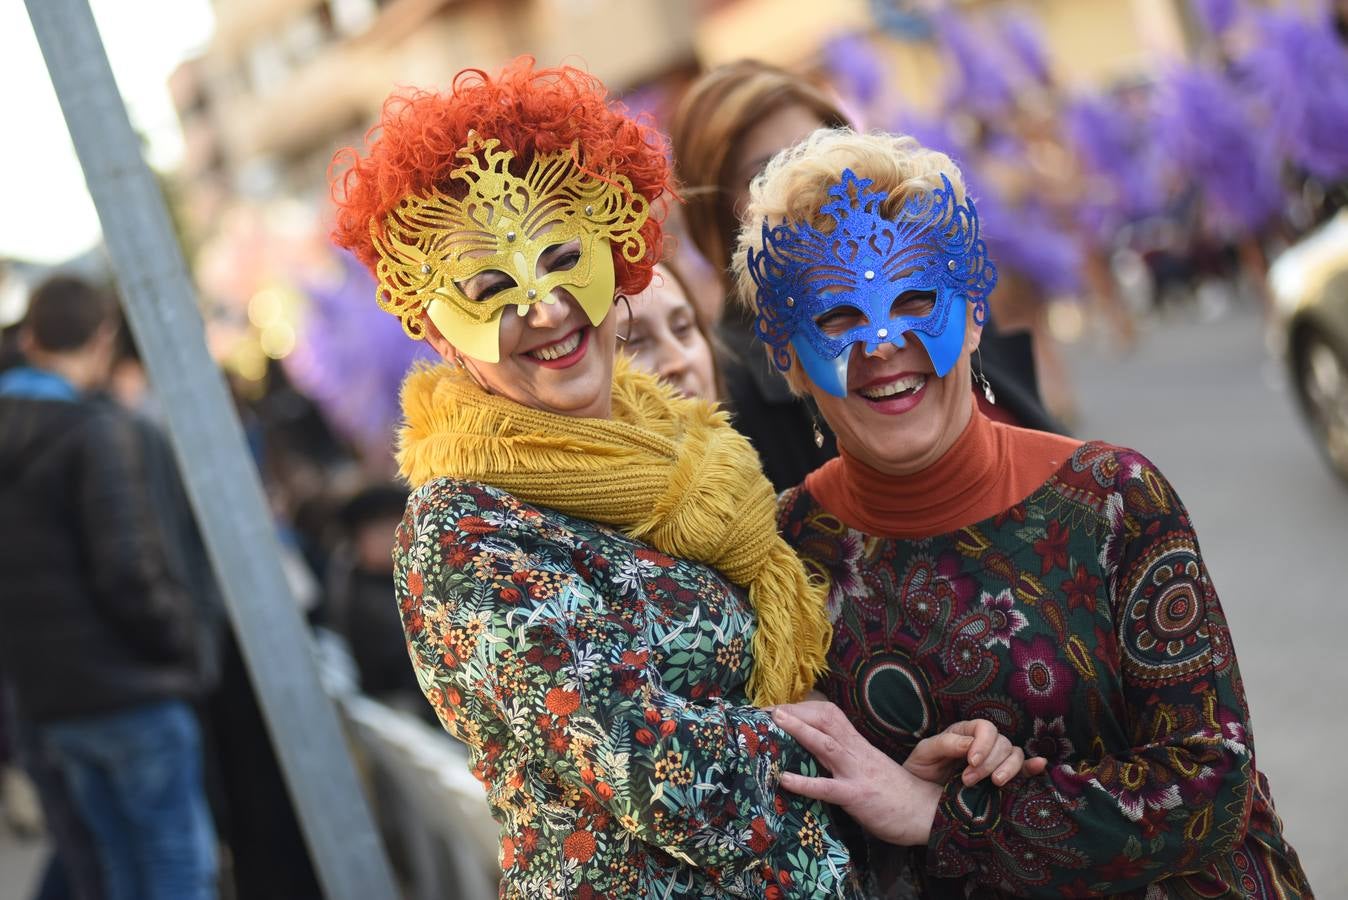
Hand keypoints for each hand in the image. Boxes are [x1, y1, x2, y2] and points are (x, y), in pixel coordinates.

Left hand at [771, 700, 940, 846]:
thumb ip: (846, 758)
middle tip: (764, 711)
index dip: (802, 708)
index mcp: (858, 744)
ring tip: (773, 720)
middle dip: (794, 711)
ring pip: (826, 744)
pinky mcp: (857, 797)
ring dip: (799, 729)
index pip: (829, 714)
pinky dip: (804, 783)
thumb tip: (815, 755)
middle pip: (825, 718)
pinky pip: (828, 788)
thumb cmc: (896, 793)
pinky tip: (784, 780)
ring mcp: (857, 772)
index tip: (777, 707)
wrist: (927, 812)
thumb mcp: (869, 766)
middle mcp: (857, 752)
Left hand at [905, 719, 1047, 786]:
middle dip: (989, 763)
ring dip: (1008, 768)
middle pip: (1002, 743)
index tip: (971, 762)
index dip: (983, 743)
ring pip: (1015, 755)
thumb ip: (945, 744)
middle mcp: (982, 745)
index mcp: (964, 733)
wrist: (917, 800)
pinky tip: (1039, 765)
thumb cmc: (920, 771)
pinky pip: (1023, 770)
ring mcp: (994, 762)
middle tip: (968, 780)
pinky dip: (1032, 767)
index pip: (984, 727)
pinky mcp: (1001, 780)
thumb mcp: (924, 753)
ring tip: (995, 784)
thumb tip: (971, 744)